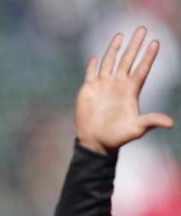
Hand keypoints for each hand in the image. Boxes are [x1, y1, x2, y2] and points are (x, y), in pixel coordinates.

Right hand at [76, 26, 173, 154]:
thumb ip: (151, 121)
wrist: (95, 142)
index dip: (149, 56)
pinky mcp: (88, 90)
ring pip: (110, 62)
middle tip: (143, 28)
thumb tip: (170, 123)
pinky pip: (91, 73)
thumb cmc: (117, 137)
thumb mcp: (136, 129)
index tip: (156, 42)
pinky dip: (93, 65)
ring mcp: (103, 86)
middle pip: (128, 59)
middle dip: (135, 44)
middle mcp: (118, 84)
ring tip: (120, 35)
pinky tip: (95, 57)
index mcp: (131, 91)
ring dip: (114, 48)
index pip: (142, 69)